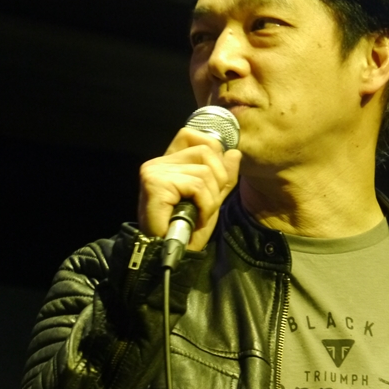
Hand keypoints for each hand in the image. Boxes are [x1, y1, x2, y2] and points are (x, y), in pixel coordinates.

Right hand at [138, 128, 240, 250]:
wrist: (169, 253)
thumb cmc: (186, 230)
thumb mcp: (211, 199)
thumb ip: (223, 176)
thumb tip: (234, 153)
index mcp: (168, 163)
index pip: (190, 134)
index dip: (212, 150)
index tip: (215, 179)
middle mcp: (158, 162)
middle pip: (206, 150)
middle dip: (219, 179)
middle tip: (208, 204)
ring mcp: (154, 171)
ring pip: (204, 171)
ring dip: (211, 198)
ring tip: (200, 214)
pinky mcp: (156, 184)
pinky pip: (197, 185)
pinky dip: (204, 205)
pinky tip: (195, 218)